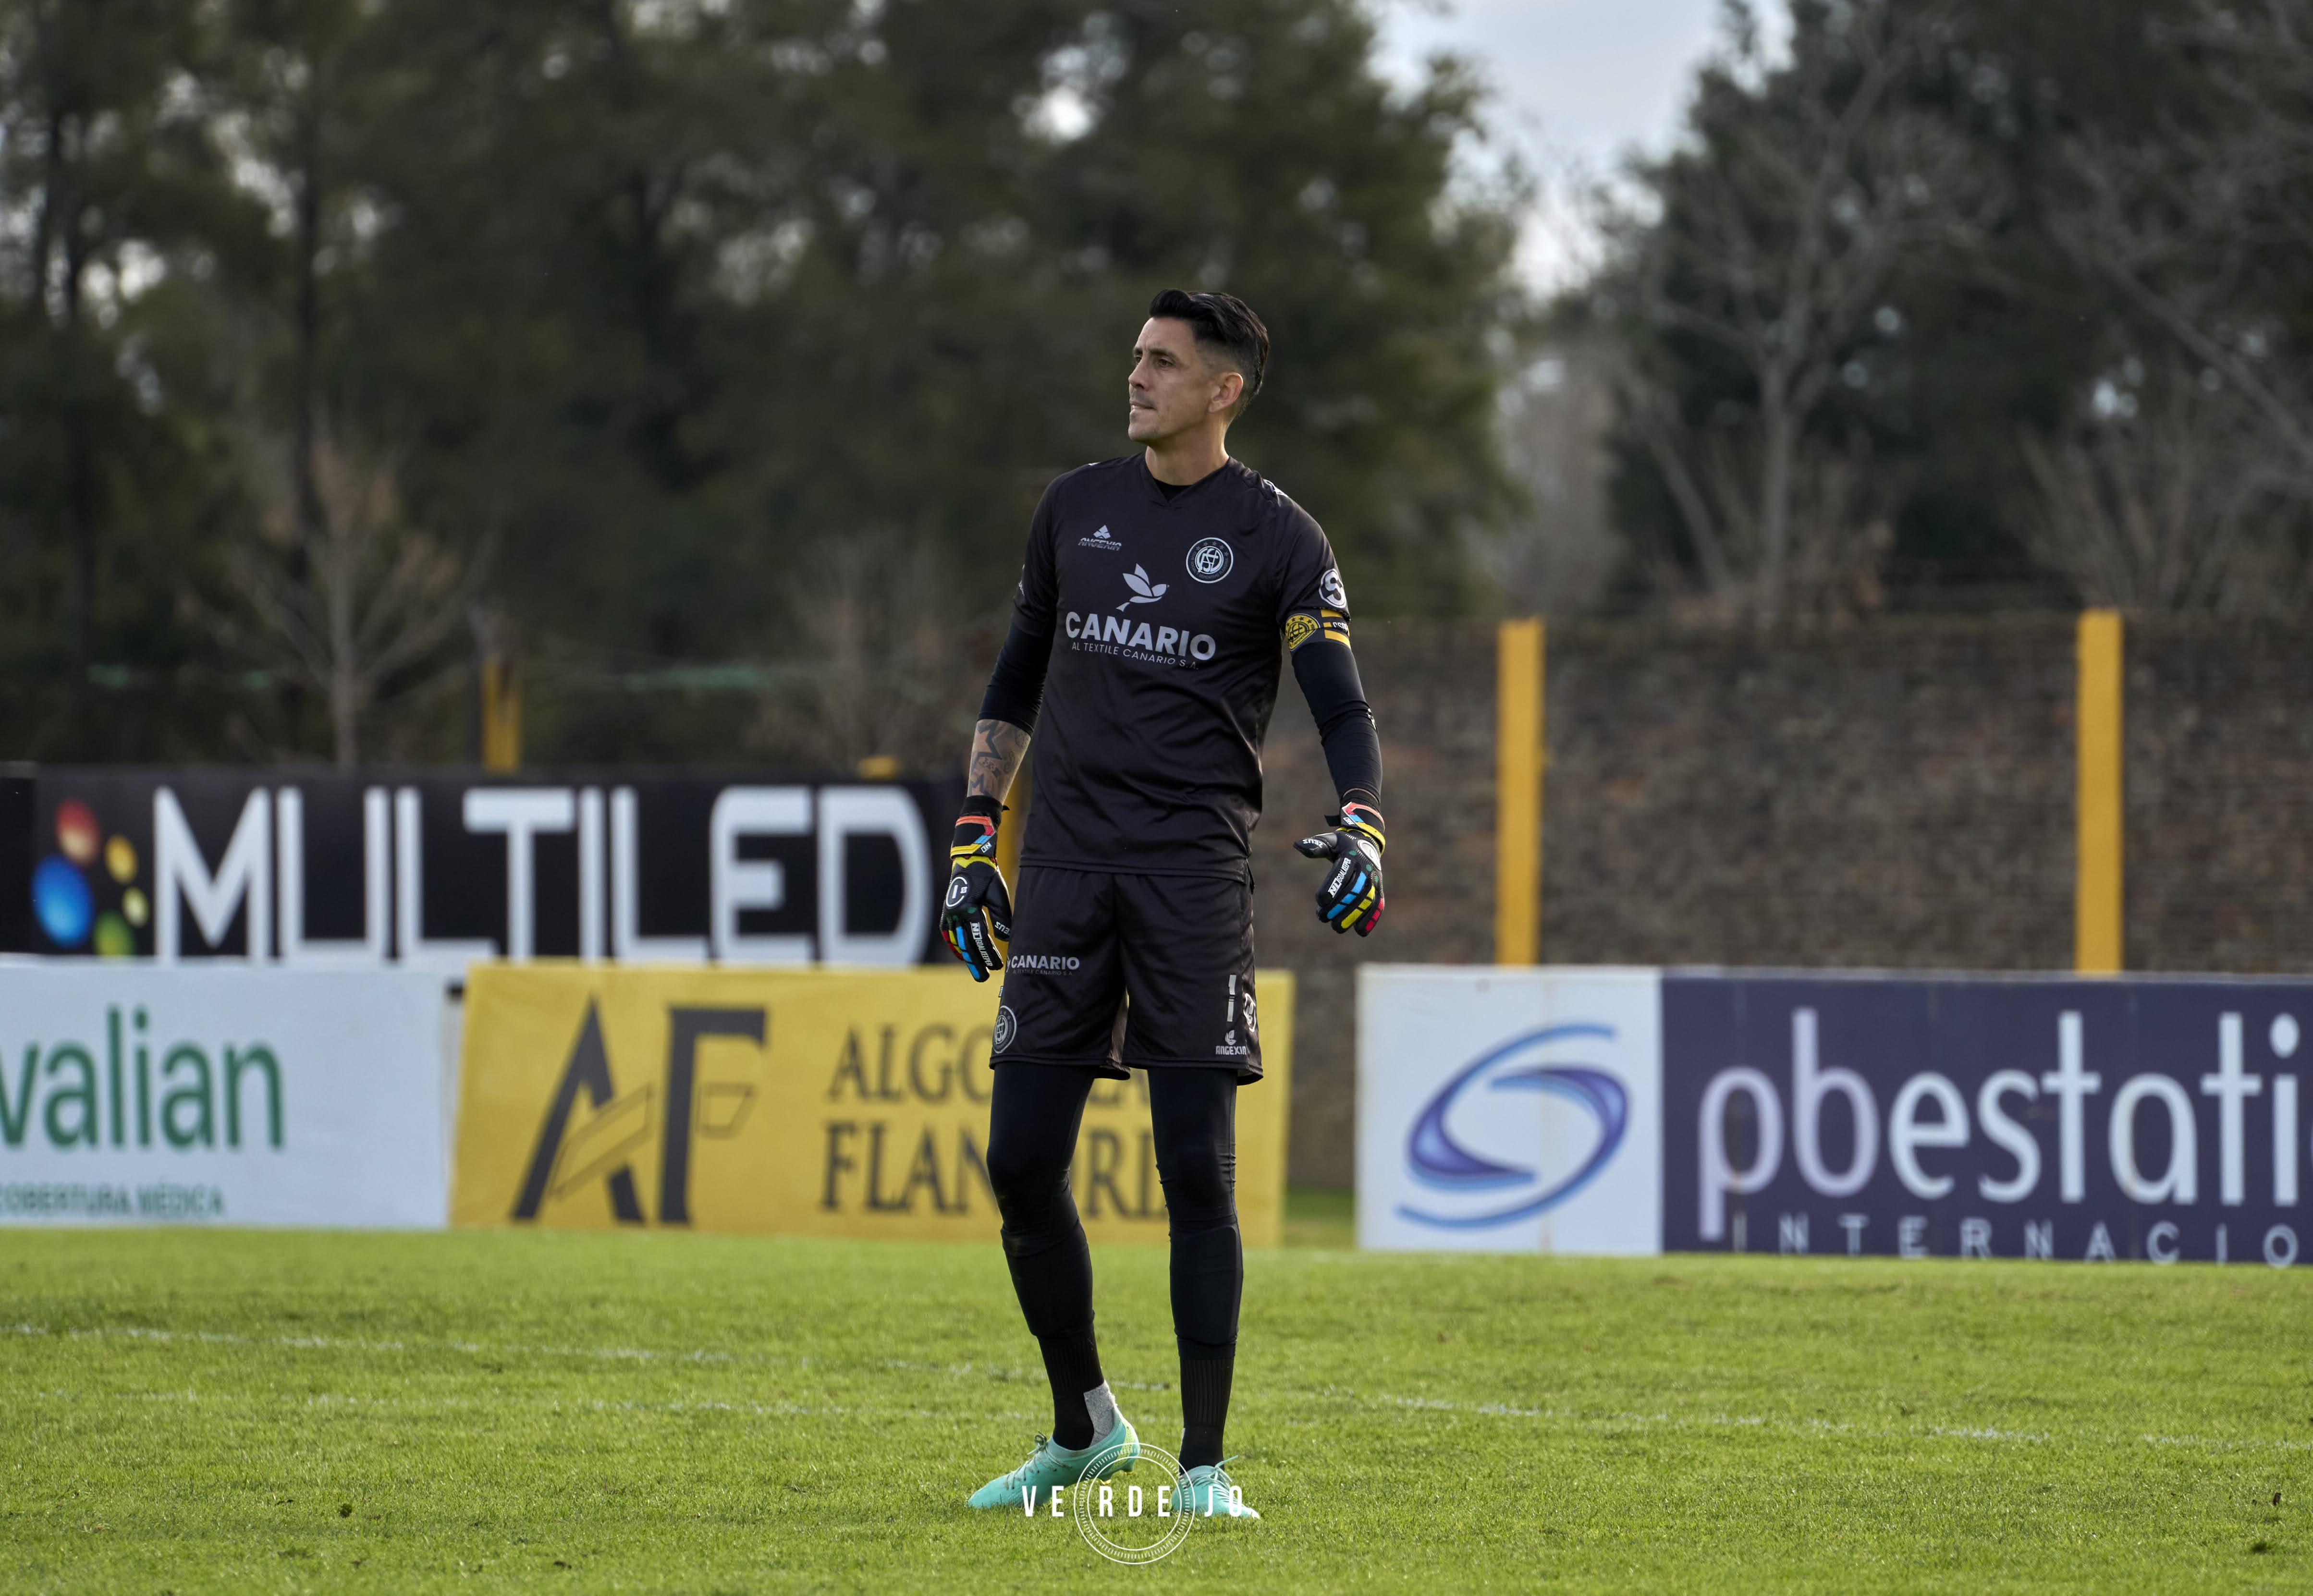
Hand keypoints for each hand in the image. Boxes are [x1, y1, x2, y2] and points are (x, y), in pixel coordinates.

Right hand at [940, 799, 1012, 979]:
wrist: (968, 861)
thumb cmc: (987, 877)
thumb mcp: (998, 894)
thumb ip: (1002, 917)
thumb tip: (1006, 939)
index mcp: (969, 909)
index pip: (980, 938)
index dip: (988, 954)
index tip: (998, 966)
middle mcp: (955, 915)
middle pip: (967, 945)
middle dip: (977, 962)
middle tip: (985, 978)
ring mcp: (948, 915)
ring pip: (956, 943)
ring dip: (966, 958)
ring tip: (975, 972)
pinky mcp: (945, 915)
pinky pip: (948, 936)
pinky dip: (955, 947)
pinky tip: (962, 956)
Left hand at [1294, 803, 1384, 935]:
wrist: (1366, 842)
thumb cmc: (1342, 844)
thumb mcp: (1330, 840)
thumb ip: (1316, 846)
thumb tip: (1298, 846)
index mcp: (1351, 856)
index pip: (1342, 872)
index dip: (1332, 887)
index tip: (1320, 901)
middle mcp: (1365, 868)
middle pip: (1354, 890)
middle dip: (1339, 906)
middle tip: (1322, 918)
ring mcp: (1374, 879)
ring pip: (1366, 900)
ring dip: (1353, 916)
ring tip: (1337, 928)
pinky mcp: (1379, 889)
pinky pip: (1378, 904)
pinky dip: (1371, 919)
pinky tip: (1360, 932)